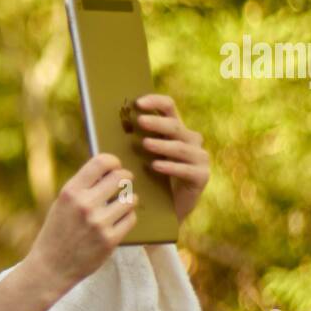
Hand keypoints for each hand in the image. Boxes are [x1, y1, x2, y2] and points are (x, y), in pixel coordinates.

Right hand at [27, 153, 137, 294]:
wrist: (50, 267)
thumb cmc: (57, 232)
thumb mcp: (61, 205)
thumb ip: (82, 188)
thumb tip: (109, 170)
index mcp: (71, 192)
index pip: (101, 162)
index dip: (113, 162)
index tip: (116, 166)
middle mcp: (85, 205)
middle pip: (121, 178)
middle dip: (126, 178)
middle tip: (125, 183)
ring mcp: (99, 223)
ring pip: (130, 199)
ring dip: (129, 200)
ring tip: (121, 204)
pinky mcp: (110, 240)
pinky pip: (131, 219)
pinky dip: (127, 218)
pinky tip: (118, 221)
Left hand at [133, 94, 208, 224]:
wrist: (165, 209)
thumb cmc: (148, 179)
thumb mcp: (140, 156)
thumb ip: (132, 140)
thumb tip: (108, 124)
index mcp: (174, 130)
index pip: (169, 107)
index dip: (155, 101)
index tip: (137, 103)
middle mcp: (190, 140)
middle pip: (175, 125)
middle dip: (157, 122)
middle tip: (140, 121)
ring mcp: (199, 157)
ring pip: (181, 146)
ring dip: (162, 144)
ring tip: (145, 144)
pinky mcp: (202, 176)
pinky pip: (187, 169)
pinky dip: (171, 167)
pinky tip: (156, 166)